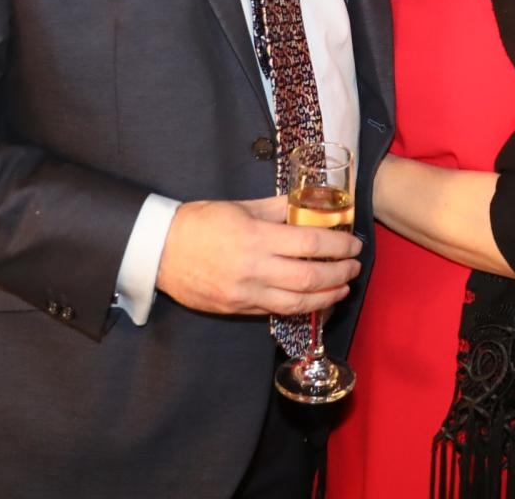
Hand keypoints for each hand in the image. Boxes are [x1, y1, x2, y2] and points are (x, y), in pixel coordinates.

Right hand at [156, 198, 360, 316]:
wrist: (159, 250)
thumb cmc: (200, 222)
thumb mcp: (240, 206)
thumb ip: (277, 207)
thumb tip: (308, 202)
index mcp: (255, 237)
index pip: (308, 245)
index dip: (337, 246)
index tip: (353, 244)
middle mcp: (252, 268)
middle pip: (308, 279)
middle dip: (339, 274)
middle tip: (355, 266)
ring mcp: (244, 293)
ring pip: (296, 303)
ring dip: (327, 297)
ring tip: (343, 287)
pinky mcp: (237, 309)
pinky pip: (276, 312)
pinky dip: (301, 308)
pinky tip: (315, 301)